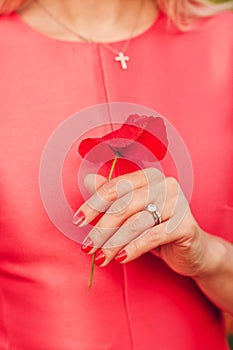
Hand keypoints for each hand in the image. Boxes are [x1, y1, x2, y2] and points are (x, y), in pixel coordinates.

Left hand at [73, 168, 212, 276]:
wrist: (192, 250)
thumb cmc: (157, 229)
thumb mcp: (132, 213)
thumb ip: (112, 196)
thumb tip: (88, 180)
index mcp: (149, 177)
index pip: (115, 188)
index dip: (93, 205)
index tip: (78, 221)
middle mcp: (165, 184)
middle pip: (123, 206)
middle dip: (102, 229)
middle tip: (87, 247)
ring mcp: (178, 202)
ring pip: (136, 223)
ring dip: (113, 243)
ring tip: (101, 258)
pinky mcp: (186, 224)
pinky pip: (152, 236)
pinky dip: (134, 248)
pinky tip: (121, 258)